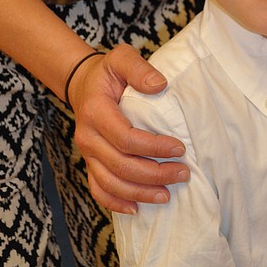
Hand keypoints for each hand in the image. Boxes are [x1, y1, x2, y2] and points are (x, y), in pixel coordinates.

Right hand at [68, 44, 188, 213]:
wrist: (84, 85)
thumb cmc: (107, 73)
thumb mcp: (121, 58)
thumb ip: (139, 68)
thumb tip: (160, 84)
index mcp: (95, 111)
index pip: (125, 138)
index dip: (154, 147)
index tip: (180, 148)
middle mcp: (87, 136)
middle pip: (121, 165)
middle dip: (154, 174)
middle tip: (183, 173)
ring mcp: (87, 153)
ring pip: (111, 183)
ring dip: (140, 192)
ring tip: (167, 195)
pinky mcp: (90, 163)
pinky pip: (99, 189)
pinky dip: (115, 202)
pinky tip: (136, 208)